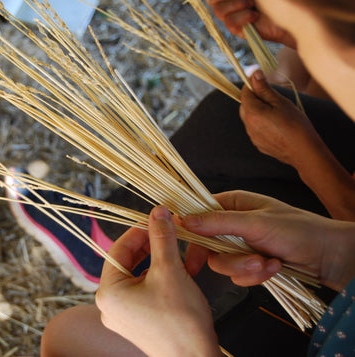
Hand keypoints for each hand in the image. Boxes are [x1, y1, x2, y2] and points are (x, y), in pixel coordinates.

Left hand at [96, 206, 221, 356]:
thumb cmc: (181, 322)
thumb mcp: (170, 270)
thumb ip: (162, 238)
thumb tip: (158, 213)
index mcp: (108, 292)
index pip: (118, 249)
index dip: (138, 231)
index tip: (156, 220)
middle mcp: (110, 306)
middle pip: (127, 262)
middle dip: (149, 246)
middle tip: (167, 231)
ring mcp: (123, 316)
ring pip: (138, 276)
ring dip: (156, 260)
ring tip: (175, 250)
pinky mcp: (138, 322)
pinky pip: (144, 291)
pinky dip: (159, 278)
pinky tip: (177, 271)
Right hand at [183, 190, 354, 291]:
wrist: (327, 256)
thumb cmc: (298, 229)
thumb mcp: (256, 222)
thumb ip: (219, 222)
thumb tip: (186, 220)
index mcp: (231, 204)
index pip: (198, 214)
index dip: (188, 229)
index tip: (182, 246)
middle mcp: (232, 225)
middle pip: (207, 245)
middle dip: (229, 258)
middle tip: (249, 261)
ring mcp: (240, 246)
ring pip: (222, 264)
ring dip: (245, 268)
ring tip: (268, 263)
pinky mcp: (249, 265)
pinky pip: (237, 277)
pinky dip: (255, 276)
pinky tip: (273, 267)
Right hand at [208, 0, 295, 47]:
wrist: (294, 16)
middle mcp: (234, 1)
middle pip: (212, 0)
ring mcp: (236, 14)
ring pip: (218, 11)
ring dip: (235, 6)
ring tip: (253, 6)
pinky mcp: (239, 29)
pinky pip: (229, 23)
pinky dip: (242, 18)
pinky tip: (255, 17)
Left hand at [239, 70, 323, 167]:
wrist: (303, 151)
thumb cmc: (295, 124)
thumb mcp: (281, 102)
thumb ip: (264, 89)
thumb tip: (253, 74)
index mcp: (252, 113)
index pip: (244, 93)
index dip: (252, 85)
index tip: (263, 82)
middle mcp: (248, 125)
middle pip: (245, 106)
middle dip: (254, 99)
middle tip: (272, 98)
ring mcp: (252, 136)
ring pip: (250, 118)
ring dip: (258, 112)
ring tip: (277, 113)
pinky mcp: (258, 144)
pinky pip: (255, 130)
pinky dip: (262, 124)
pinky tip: (277, 126)